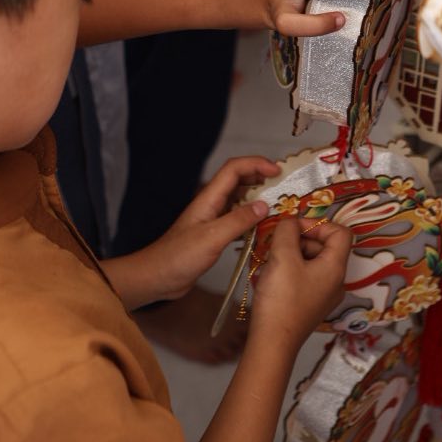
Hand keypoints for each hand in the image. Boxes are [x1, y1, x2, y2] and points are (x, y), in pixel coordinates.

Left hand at [141, 158, 278, 304]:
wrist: (158, 277)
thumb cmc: (179, 256)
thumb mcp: (212, 238)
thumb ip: (238, 221)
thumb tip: (265, 205)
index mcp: (209, 198)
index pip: (234, 169)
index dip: (256, 164)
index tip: (277, 171)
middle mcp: (211, 204)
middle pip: (238, 179)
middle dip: (260, 176)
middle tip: (283, 185)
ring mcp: (212, 218)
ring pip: (238, 198)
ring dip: (257, 196)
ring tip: (278, 203)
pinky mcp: (214, 233)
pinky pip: (237, 217)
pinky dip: (251, 216)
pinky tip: (262, 226)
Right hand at [248, 217, 350, 350]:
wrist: (273, 342)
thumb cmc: (281, 298)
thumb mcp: (282, 256)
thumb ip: (287, 230)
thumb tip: (290, 221)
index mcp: (336, 267)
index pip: (340, 232)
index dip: (318, 223)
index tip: (294, 228)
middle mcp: (336, 281)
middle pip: (325, 246)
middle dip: (301, 238)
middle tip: (277, 242)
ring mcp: (324, 295)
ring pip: (313, 261)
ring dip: (293, 252)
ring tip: (271, 259)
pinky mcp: (311, 304)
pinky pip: (306, 276)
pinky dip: (291, 268)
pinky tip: (272, 275)